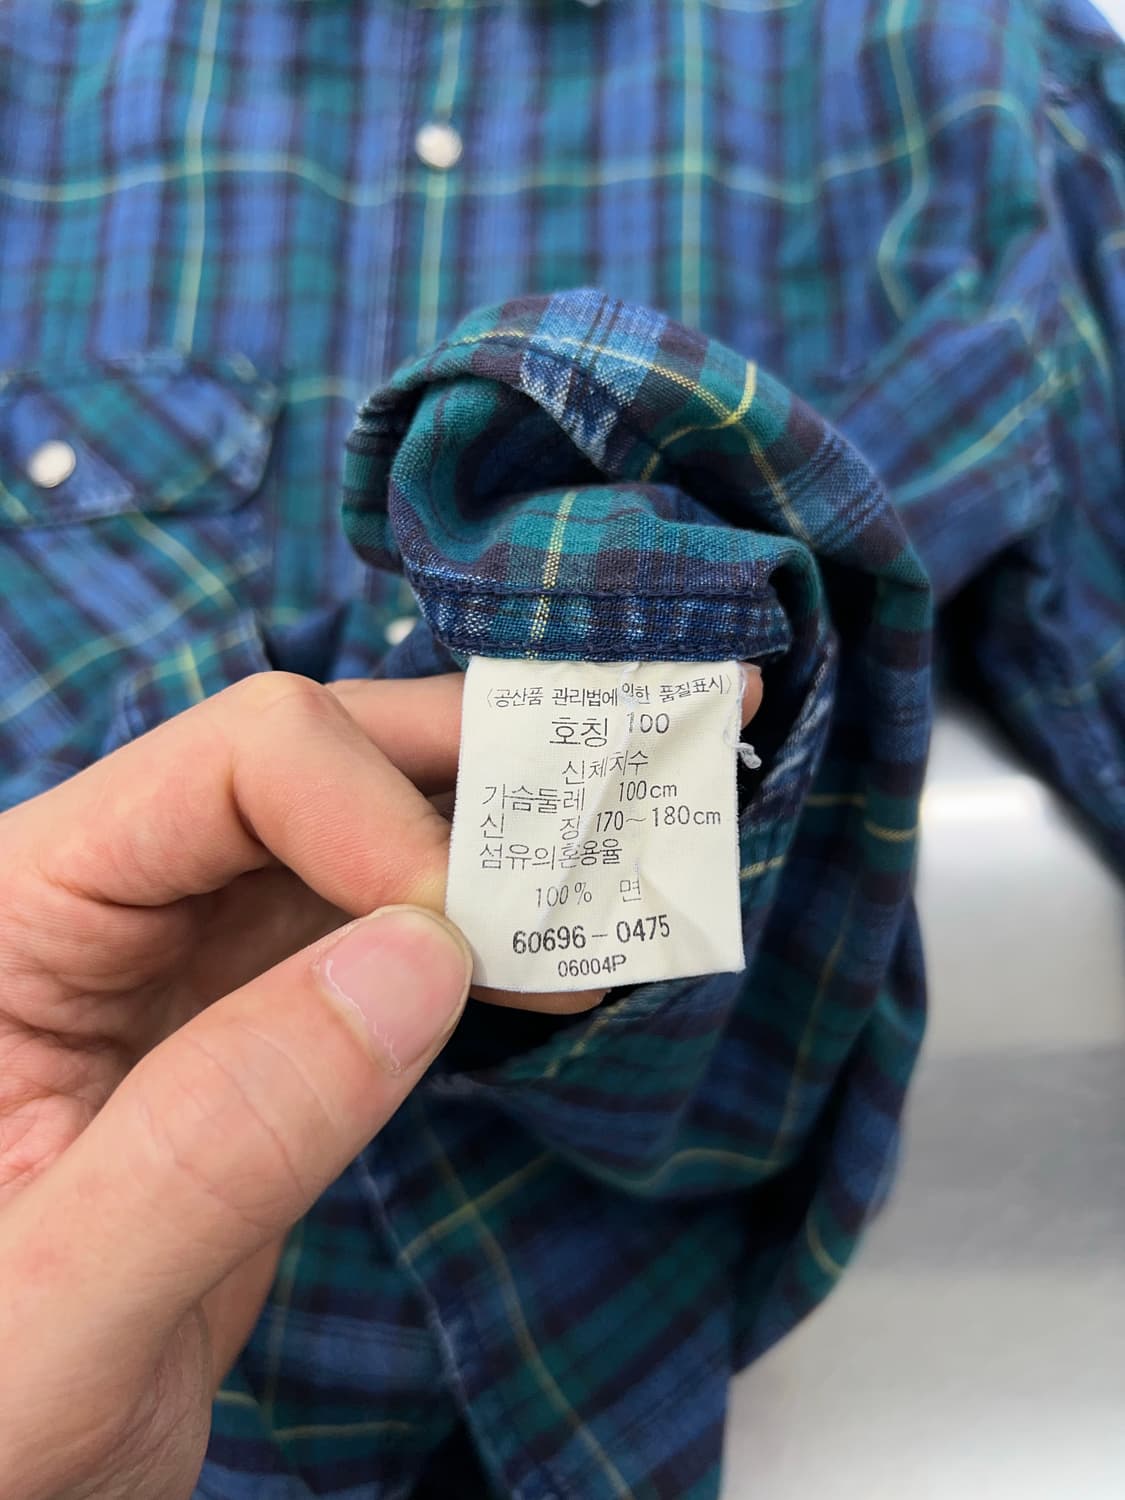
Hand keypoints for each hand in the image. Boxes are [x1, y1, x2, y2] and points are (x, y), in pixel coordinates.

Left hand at [0, 663, 760, 1498]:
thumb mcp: (58, 1319)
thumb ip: (213, 1141)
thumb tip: (423, 956)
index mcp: (21, 912)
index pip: (238, 763)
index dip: (381, 817)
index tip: (478, 942)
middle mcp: (114, 899)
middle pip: (318, 760)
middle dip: (471, 787)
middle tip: (610, 832)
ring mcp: (194, 953)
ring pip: (370, 832)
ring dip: (500, 851)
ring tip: (614, 888)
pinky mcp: (265, 1019)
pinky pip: (389, 931)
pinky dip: (487, 930)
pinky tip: (558, 957)